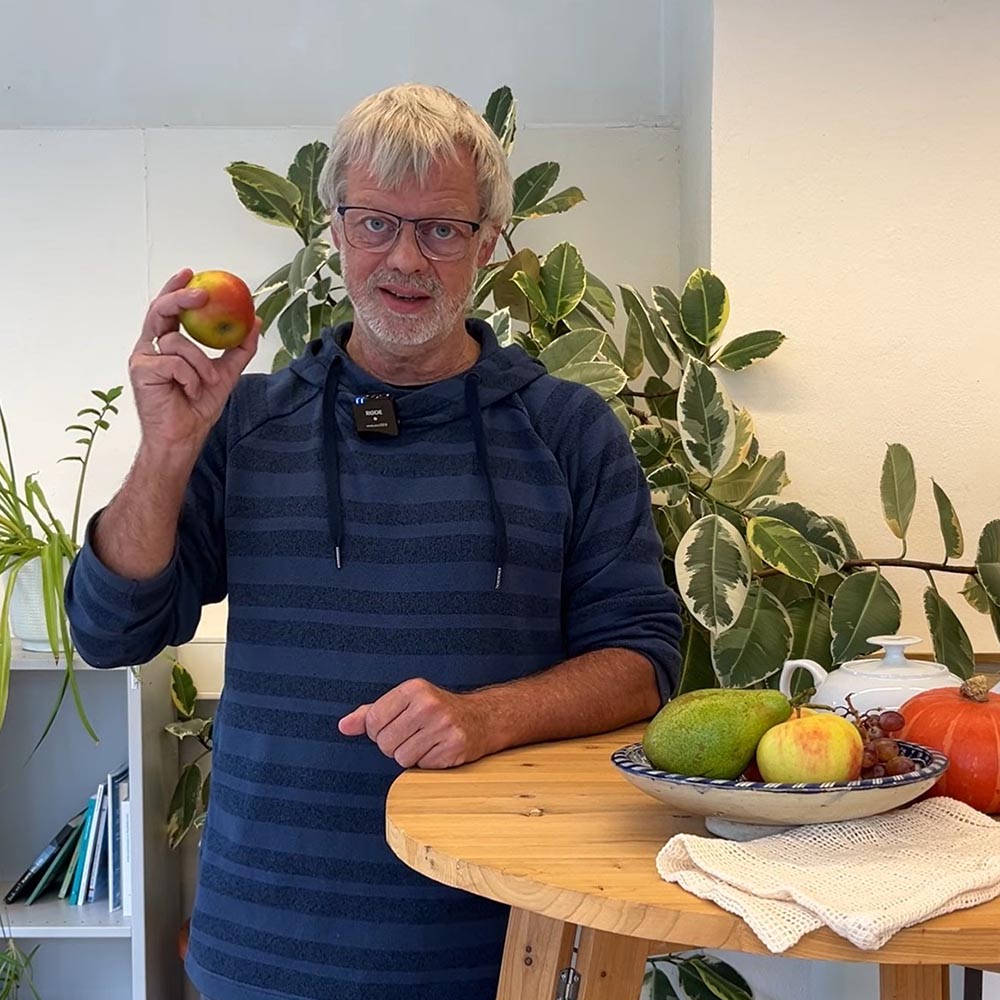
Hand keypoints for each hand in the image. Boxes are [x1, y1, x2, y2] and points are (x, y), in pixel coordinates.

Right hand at [128, 268, 259, 454]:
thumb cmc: (198, 407)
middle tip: (201, 295)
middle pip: (160, 311)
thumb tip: (256, 321)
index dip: (176, 289)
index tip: (191, 274)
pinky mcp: (141, 371)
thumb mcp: (227, 373)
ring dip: (200, 363)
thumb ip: (239, 348)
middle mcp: (151, 348)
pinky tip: (190, 392)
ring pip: (176, 341)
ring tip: (206, 383)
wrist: (184, 436)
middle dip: (179, 298)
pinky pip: (173, 362)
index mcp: (167, 345)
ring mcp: (143, 358)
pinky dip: (190, 377)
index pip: (170, 309)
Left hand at [338, 678, 489, 768]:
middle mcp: (428, 705)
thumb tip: (344, 726)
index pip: (372, 721)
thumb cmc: (438, 710)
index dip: (377, 730)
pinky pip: (421, 766)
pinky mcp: (453, 747)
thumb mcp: (404, 702)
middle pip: (385, 743)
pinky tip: (437, 748)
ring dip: (410, 755)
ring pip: (401, 758)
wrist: (482, 718)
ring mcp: (443, 726)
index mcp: (413, 689)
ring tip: (425, 741)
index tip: (393, 726)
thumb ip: (371, 713)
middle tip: (412, 735)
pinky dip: (426, 762)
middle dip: (394, 745)